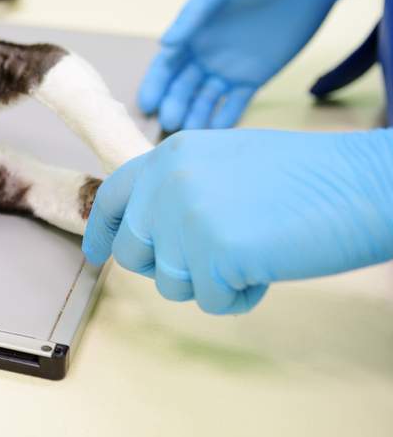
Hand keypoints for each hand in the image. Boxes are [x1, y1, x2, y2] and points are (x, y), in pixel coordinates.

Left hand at [82, 128, 392, 313]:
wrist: (361, 183)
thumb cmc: (307, 178)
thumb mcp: (224, 163)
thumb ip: (179, 187)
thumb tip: (147, 229)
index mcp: (169, 154)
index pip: (114, 196)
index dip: (102, 230)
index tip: (96, 253)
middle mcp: (167, 181)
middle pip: (134, 251)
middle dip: (167, 267)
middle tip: (213, 259)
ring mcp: (186, 216)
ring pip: (169, 283)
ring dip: (210, 281)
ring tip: (252, 251)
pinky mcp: (213, 254)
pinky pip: (210, 302)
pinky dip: (239, 296)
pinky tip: (268, 267)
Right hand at [137, 0, 368, 131]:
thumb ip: (191, 16)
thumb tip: (164, 45)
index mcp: (190, 35)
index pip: (165, 66)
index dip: (155, 85)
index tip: (147, 104)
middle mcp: (204, 56)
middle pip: (182, 87)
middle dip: (174, 104)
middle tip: (170, 122)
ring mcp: (228, 69)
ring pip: (205, 99)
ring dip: (196, 115)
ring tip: (190, 130)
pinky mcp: (254, 78)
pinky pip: (235, 103)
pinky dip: (225, 117)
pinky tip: (215, 131)